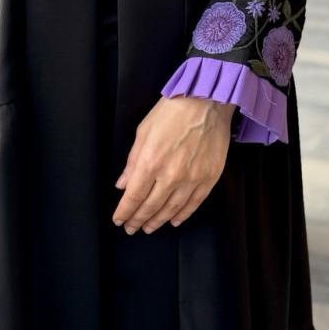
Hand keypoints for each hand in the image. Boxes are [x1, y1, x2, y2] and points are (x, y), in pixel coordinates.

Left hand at [112, 94, 232, 233]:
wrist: (207, 102)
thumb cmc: (172, 111)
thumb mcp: (143, 131)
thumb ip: (132, 161)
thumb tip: (123, 183)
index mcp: (150, 162)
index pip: (133, 196)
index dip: (125, 212)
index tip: (119, 219)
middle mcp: (170, 175)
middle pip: (150, 206)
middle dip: (138, 219)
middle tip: (131, 228)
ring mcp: (192, 178)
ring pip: (171, 209)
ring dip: (158, 221)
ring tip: (149, 227)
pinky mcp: (208, 178)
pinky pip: (193, 204)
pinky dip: (182, 215)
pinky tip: (174, 220)